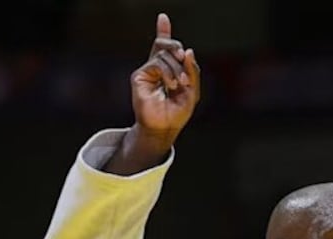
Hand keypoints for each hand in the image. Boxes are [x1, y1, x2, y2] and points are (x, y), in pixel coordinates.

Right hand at [132, 13, 200, 143]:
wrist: (166, 127)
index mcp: (168, 69)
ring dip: (176, 68)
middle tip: (184, 57)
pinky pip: (156, 64)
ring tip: (180, 84)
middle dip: (177, 48)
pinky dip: (168, 73)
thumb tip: (188, 51)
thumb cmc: (178, 112)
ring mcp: (147, 72)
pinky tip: (171, 85)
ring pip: (163, 55)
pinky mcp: (139, 77)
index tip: (163, 17)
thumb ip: (193, 71)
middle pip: (165, 45)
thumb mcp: (193, 90)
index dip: (163, 31)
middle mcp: (156, 68)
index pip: (164, 46)